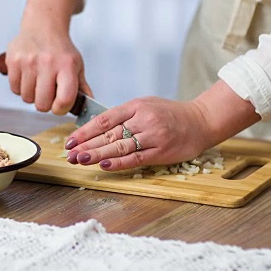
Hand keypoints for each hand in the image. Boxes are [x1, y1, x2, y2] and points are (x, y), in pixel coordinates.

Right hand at [5, 0, 92, 114]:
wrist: (43, 26)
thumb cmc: (60, 49)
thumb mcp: (76, 65)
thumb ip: (82, 86)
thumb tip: (88, 104)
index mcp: (67, 65)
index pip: (64, 100)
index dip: (61, 109)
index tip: (60, 105)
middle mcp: (47, 62)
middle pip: (42, 104)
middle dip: (45, 103)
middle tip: (48, 92)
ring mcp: (28, 61)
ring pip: (27, 98)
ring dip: (32, 95)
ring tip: (37, 81)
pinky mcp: (13, 61)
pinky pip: (14, 89)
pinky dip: (20, 87)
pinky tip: (27, 76)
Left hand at [64, 81, 260, 170]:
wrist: (201, 120)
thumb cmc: (170, 114)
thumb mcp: (145, 105)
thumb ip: (124, 115)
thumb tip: (96, 127)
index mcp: (136, 105)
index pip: (104, 119)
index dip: (85, 130)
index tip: (70, 140)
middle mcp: (143, 119)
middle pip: (109, 133)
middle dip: (86, 145)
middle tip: (69, 154)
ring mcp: (153, 135)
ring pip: (120, 146)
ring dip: (97, 154)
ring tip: (80, 160)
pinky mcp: (162, 150)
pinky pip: (136, 158)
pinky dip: (119, 163)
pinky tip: (103, 165)